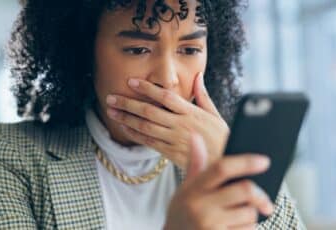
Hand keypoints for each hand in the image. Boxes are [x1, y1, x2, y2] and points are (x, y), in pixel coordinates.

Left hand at [105, 72, 229, 168]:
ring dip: (126, 118)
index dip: (147, 88)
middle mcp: (180, 125)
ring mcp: (174, 139)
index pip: (165, 96)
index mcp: (191, 112)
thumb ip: (203, 95)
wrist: (224, 164)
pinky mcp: (170, 153)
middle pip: (149, 111)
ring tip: (111, 110)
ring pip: (145, 127)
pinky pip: (148, 142)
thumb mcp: (215, 114)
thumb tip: (198, 75)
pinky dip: (134, 134)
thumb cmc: (221, 137)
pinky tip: (123, 127)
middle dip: (128, 103)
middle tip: (111, 97)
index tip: (131, 81)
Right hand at [164, 134, 274, 229]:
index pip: (221, 168)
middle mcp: (201, 206)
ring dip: (250, 215)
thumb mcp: (185, 189)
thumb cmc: (182, 213)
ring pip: (250, 213)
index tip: (264, 161)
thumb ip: (195, 163)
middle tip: (265, 201)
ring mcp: (210, 226)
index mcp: (193, 188)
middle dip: (260, 195)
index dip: (245, 162)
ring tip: (235, 218)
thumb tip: (195, 135)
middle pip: (245, 190)